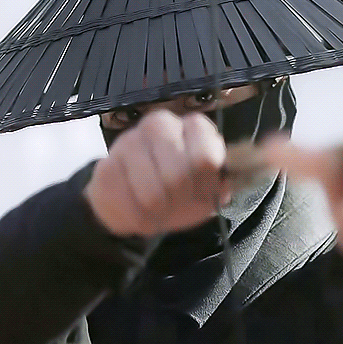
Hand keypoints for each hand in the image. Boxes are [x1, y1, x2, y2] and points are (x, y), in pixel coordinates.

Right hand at [84, 110, 230, 236]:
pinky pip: (127, 205)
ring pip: (150, 194)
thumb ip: (223, 181)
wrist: (136, 200)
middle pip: (177, 175)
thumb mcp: (208, 189)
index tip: (204, 193)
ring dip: (159, 212)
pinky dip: (138, 219)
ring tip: (160, 209)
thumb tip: (237, 175)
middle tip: (178, 204)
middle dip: (180, 200)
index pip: (206, 157)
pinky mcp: (105, 167)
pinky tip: (140, 212)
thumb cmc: (180, 191)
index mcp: (192, 126)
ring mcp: (128, 142)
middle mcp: (159, 124)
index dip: (206, 185)